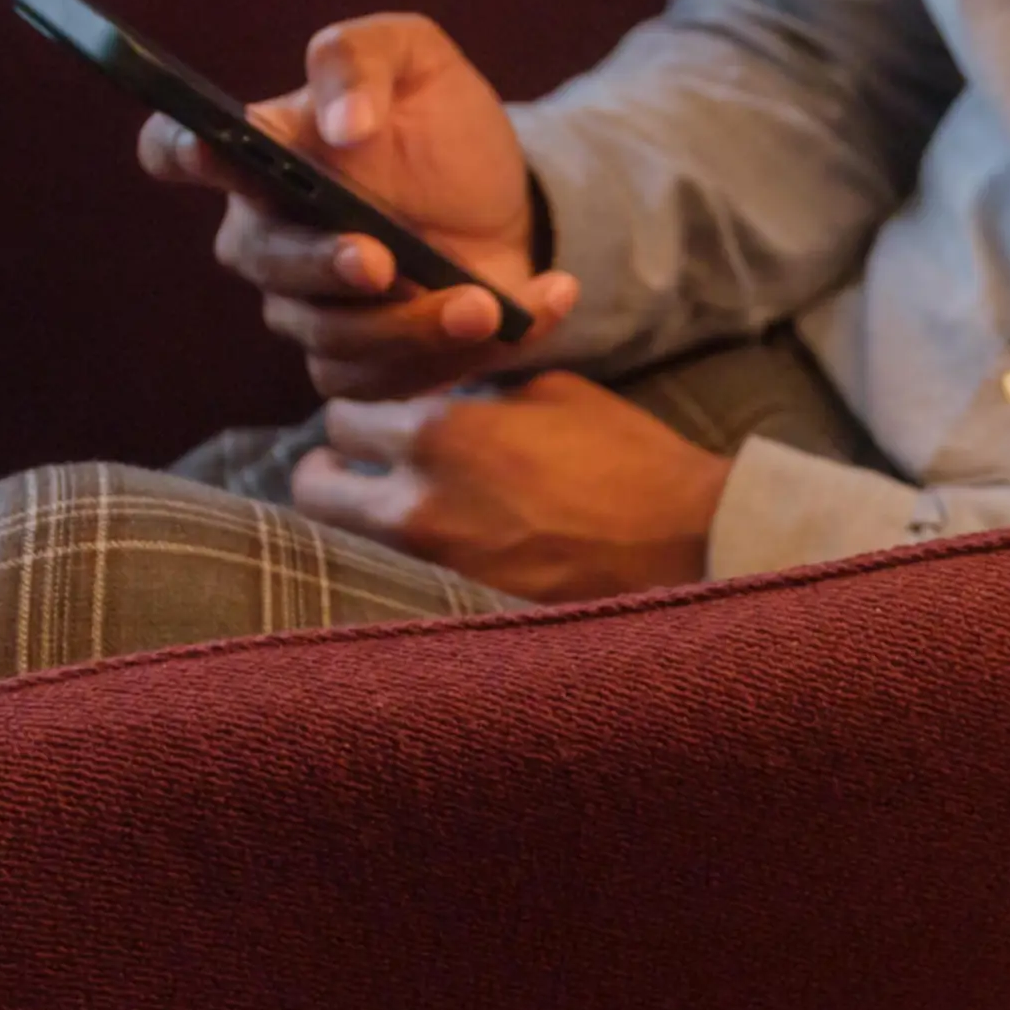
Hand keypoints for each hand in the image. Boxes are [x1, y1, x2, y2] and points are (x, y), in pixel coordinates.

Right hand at [140, 10, 579, 398]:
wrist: (511, 201)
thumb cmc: (442, 124)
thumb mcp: (416, 59)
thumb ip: (364, 62)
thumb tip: (341, 122)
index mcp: (261, 154)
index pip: (178, 149)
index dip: (180, 150)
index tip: (207, 148)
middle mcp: (269, 239)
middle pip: (263, 261)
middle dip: (321, 265)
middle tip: (380, 258)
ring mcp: (313, 310)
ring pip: (331, 340)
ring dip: (408, 329)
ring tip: (482, 305)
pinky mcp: (367, 365)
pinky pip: (394, 383)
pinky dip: (468, 358)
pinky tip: (528, 313)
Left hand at [288, 375, 728, 600]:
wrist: (694, 544)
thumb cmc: (633, 460)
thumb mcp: (551, 393)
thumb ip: (477, 394)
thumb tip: (440, 396)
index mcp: (441, 435)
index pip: (343, 417)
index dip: (362, 417)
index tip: (379, 424)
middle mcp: (420, 506)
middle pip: (315, 488)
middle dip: (331, 474)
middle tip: (356, 474)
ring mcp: (438, 572)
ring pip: (346, 545)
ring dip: (360, 526)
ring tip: (393, 519)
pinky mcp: (464, 616)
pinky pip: (399, 588)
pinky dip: (403, 570)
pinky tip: (438, 558)